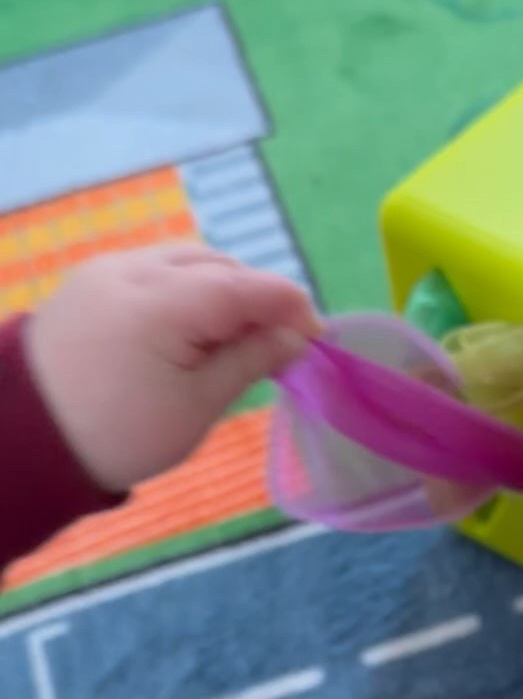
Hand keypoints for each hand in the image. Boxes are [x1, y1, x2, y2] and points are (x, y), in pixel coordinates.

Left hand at [27, 245, 319, 491]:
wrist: (26, 438)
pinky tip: (192, 329)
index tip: (317, 336)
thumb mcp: (197, 406)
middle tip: (276, 344)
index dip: (289, 306)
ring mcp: (107, 269)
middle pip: (218, 266)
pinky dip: (186, 289)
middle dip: (255, 297)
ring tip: (234, 337)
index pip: (245, 286)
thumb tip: (296, 336)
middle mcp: (134, 269)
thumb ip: (250, 360)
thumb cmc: (120, 433)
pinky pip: (155, 270)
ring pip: (186, 261)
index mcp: (163, 302)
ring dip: (221, 289)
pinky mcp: (91, 280)